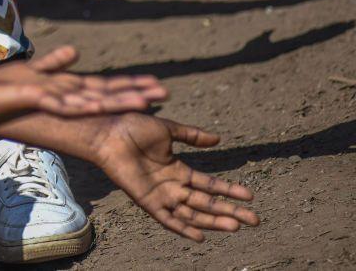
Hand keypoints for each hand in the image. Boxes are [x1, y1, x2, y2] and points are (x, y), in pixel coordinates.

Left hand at [0, 46, 167, 124]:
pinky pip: (63, 104)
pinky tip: (99, 104)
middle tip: (166, 94)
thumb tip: (76, 52)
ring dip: (118, 102)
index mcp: (67, 89)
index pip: (105, 87)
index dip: (130, 86)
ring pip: (92, 103)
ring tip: (145, 102)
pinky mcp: (38, 100)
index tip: (156, 84)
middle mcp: (67, 98)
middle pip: (107, 96)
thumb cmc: (4, 87)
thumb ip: (55, 63)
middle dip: (135, 94)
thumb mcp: (34, 70)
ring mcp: (55, 102)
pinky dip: (82, 105)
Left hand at [93, 113, 259, 240]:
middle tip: (254, 220)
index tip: (251, 196)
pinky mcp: (146, 201)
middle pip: (206, 203)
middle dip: (229, 211)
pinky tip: (200, 235)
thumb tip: (218, 139)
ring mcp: (160, 195)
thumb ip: (191, 136)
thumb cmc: (132, 128)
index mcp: (177, 169)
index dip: (229, 190)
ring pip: (191, 213)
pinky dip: (182, 228)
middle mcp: (171, 186)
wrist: (108, 132)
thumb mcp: (168, 130)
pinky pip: (166, 219)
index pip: (209, 184)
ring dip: (213, 221)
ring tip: (235, 226)